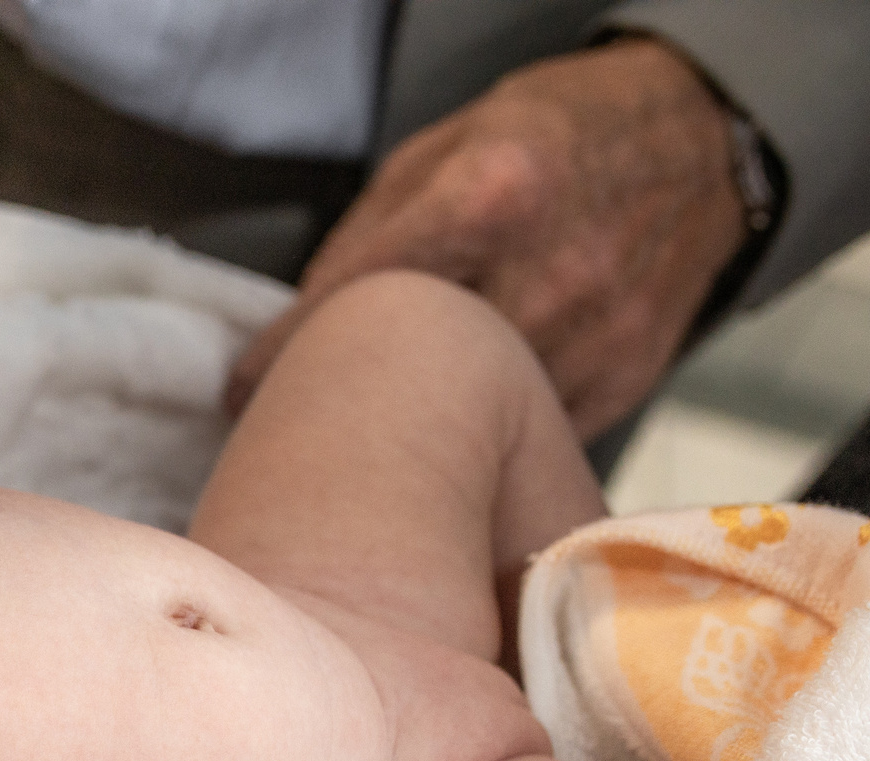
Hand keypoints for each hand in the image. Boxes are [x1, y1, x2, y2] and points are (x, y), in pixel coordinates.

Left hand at [223, 37, 750, 440]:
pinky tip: (459, 436)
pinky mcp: (624, 377)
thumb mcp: (447, 148)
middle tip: (302, 432)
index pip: (356, 297)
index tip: (241, 394)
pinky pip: (532, 437)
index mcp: (492, 198)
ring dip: (420, 441)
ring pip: (474, 428)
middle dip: (351, 411)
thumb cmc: (559, 134)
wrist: (701, 142)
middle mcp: (548, 274)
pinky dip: (488, 443)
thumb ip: (374, 231)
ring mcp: (594, 335)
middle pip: (414, 380)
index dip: (284, 355)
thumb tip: (297, 322)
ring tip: (376, 444)